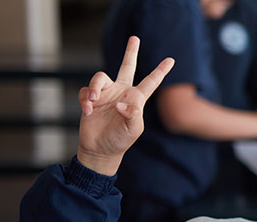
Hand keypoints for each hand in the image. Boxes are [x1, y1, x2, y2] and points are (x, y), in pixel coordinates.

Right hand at [77, 36, 174, 175]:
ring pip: (100, 78)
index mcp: (136, 99)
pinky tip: (88, 111)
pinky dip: (85, 100)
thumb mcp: (133, 129)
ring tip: (93, 101)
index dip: (160, 71)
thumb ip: (133, 114)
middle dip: (130, 53)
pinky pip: (85, 92)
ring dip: (95, 88)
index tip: (171, 59)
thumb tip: (122, 102)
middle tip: (135, 38)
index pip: (151, 82)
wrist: (100, 149)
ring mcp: (105, 95)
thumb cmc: (120, 140)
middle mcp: (121, 93)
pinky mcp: (90, 100)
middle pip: (127, 67)